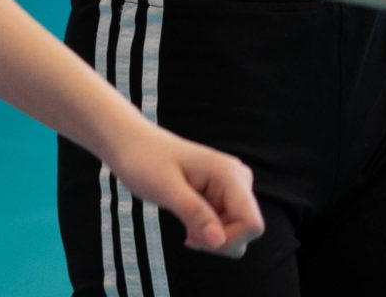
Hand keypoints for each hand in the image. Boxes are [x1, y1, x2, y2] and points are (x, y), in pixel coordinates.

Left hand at [86, 118, 262, 258]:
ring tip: (186, 222)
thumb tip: (219, 242)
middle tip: (186, 234)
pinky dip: (208, 232)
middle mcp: (238, 179)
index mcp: (229, 174)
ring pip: (237, 231)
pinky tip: (189, 222)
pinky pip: (226, 226)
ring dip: (211, 237)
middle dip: (217, 241)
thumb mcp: (165, 189)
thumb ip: (195, 214)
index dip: (228, 241)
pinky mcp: (223, 194)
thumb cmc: (145, 161)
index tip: (193, 239)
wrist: (132, 144)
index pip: (252, 224)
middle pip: (247, 231)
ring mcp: (232, 186)